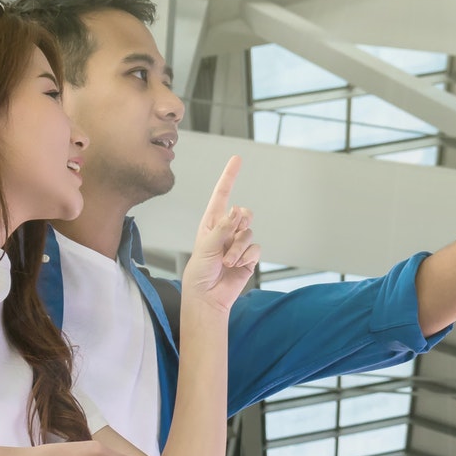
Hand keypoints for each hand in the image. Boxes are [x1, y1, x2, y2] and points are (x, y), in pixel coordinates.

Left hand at [181, 156, 258, 315]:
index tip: (237, 159)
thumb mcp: (206, 246)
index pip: (222, 195)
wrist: (208, 296)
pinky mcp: (248, 257)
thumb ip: (223, 227)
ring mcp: (238, 244)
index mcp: (211, 223)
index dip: (229, 177)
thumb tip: (237, 210)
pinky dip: (246, 257)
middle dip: (240, 222)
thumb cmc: (200, 272)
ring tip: (226, 261)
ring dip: (238, 248)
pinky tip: (236, 266)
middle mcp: (227, 231)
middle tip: (232, 233)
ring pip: (249, 233)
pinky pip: (255, 249)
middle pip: (243, 213)